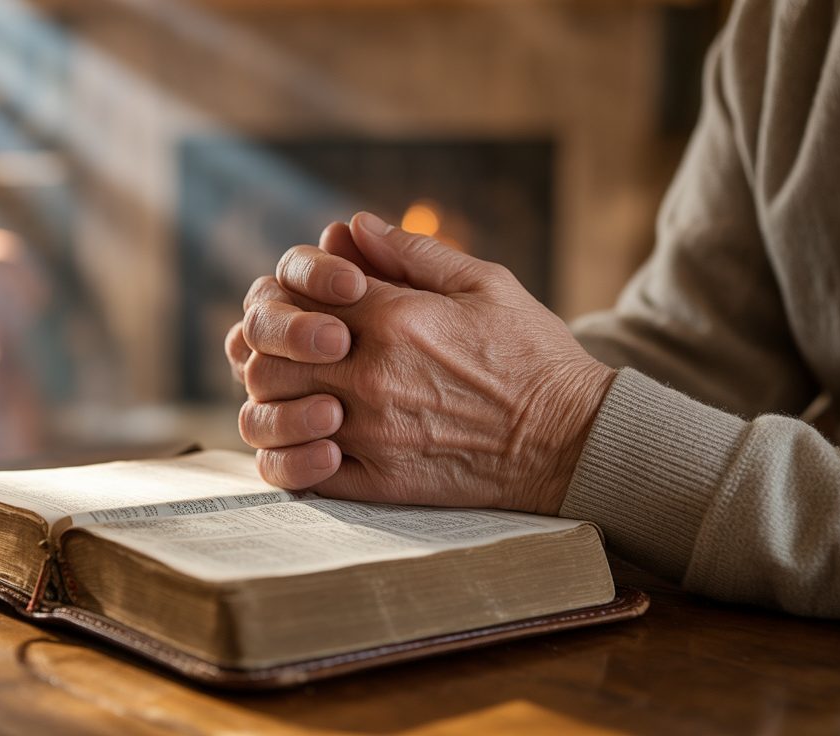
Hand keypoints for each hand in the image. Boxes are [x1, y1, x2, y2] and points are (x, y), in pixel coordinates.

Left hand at [235, 212, 614, 514]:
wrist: (571, 439)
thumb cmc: (531, 354)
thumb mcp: (484, 283)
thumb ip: (412, 253)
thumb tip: (352, 227)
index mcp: (395, 318)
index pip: (298, 293)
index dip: (290, 293)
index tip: (307, 302)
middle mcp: (373, 375)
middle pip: (269, 352)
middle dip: (268, 343)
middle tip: (288, 347)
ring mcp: (371, 433)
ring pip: (271, 410)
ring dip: (271, 395)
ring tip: (297, 388)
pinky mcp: (377, 483)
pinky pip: (299, 471)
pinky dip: (287, 450)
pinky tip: (309, 435)